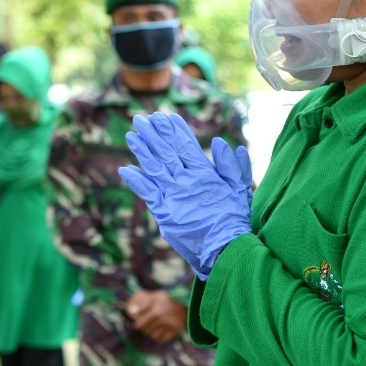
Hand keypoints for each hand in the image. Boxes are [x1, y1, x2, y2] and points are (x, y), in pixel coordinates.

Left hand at [119, 113, 251, 279]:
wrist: (226, 248)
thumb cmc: (235, 219)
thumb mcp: (241, 189)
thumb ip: (233, 166)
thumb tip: (222, 143)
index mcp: (205, 173)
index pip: (186, 145)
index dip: (174, 130)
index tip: (165, 116)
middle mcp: (186, 181)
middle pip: (166, 152)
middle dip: (153, 134)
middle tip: (140, 119)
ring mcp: (173, 196)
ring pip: (154, 167)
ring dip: (141, 150)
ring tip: (130, 135)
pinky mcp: (164, 213)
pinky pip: (147, 193)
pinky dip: (136, 180)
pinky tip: (125, 169)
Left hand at [126, 290, 186, 342]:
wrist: (186, 302)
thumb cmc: (167, 299)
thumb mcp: (154, 297)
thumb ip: (142, 304)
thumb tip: (130, 311)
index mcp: (156, 311)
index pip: (139, 324)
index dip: (138, 323)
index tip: (139, 321)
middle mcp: (163, 320)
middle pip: (145, 331)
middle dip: (144, 328)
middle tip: (146, 323)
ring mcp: (170, 326)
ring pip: (153, 336)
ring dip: (151, 332)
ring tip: (154, 326)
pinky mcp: (175, 331)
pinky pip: (162, 339)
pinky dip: (159, 336)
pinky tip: (160, 330)